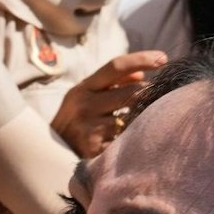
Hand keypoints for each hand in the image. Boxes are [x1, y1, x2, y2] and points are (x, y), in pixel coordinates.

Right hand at [50, 51, 167, 157]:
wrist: (51, 154)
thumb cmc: (75, 120)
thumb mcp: (86, 97)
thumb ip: (111, 83)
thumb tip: (140, 75)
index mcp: (83, 88)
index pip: (115, 66)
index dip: (141, 59)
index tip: (163, 58)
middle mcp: (84, 105)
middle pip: (131, 92)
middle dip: (149, 94)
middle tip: (158, 97)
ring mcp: (90, 129)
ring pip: (132, 118)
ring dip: (140, 118)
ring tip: (137, 122)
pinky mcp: (96, 149)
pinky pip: (125, 139)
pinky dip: (130, 138)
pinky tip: (125, 141)